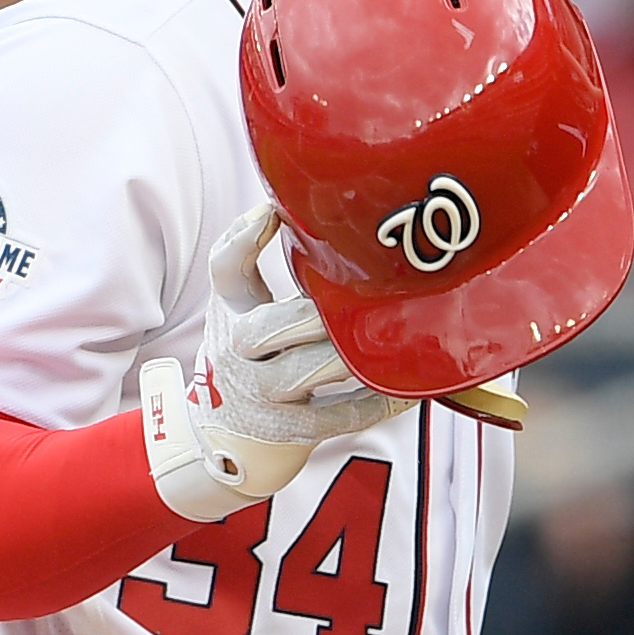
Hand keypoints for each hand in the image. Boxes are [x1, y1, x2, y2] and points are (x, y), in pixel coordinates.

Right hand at [144, 201, 412, 518]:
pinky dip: (375, 402)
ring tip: (396, 339)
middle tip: (366, 298)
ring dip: (351, 357)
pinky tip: (407, 388)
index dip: (244, 236)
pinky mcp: (291, 431)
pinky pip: (338, 415)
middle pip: (269, 327)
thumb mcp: (242, 305)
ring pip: (306, 371)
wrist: (226, 434)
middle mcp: (239, 352)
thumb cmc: (252, 354)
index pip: (226, 268)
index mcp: (232, 310)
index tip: (274, 212)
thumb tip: (299, 201)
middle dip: (316, 315)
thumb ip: (262, 259)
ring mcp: (263, 396)